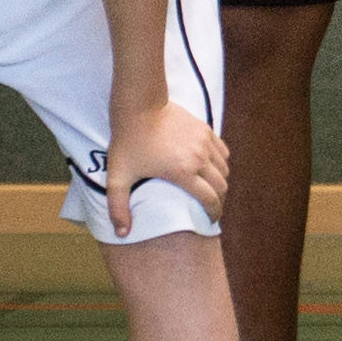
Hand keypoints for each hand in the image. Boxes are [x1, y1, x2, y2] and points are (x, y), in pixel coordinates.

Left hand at [98, 100, 231, 238]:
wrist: (140, 106)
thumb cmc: (128, 142)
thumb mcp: (117, 177)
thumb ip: (118, 208)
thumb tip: (122, 234)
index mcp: (183, 172)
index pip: (209, 199)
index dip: (213, 213)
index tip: (211, 220)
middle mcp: (200, 158)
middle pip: (222, 185)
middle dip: (220, 200)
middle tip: (212, 208)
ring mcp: (205, 142)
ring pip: (224, 168)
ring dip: (221, 181)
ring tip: (211, 189)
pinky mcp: (206, 130)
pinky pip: (222, 152)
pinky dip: (220, 163)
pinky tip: (211, 168)